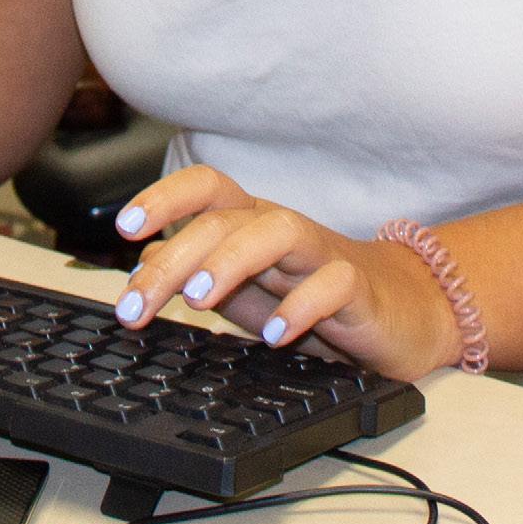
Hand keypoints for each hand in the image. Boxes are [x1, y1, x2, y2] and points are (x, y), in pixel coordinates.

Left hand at [108, 164, 465, 380]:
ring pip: (276, 232)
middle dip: (175, 258)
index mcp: (248, 221)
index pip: (204, 188)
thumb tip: (143, 266)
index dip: (163, 198)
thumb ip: (196, 275)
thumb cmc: (308, 297)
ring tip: (198, 300)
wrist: (398, 315)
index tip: (124, 229)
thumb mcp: (242, 292)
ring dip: (230, 262)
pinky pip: (333, 284)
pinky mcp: (359, 289)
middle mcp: (280, 227)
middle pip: (223, 220)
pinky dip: (301, 307)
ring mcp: (321, 253)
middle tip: (139, 304)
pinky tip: (276, 335)